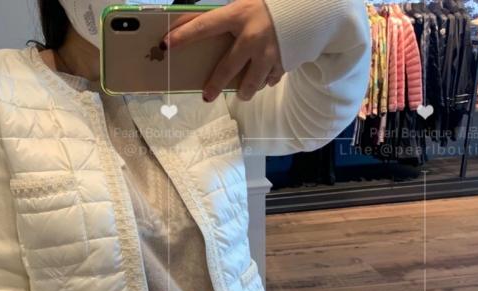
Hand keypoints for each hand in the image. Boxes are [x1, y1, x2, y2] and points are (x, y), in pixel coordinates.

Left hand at [162, 0, 284, 102]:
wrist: (311, 4)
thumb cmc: (271, 3)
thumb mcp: (245, 3)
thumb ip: (226, 16)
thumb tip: (200, 25)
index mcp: (238, 15)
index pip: (203, 26)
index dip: (183, 36)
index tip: (166, 45)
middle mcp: (252, 36)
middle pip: (227, 68)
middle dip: (214, 84)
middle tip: (206, 96)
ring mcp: (269, 51)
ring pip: (251, 82)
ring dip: (244, 91)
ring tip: (241, 93)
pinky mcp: (284, 61)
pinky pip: (271, 78)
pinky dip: (267, 80)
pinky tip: (265, 78)